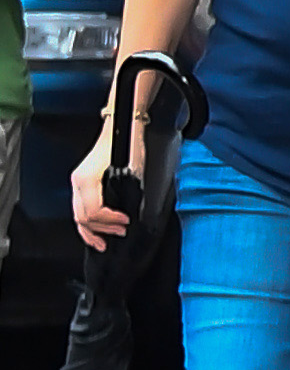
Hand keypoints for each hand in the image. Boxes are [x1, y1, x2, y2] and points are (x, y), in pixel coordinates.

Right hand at [70, 112, 142, 251]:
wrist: (122, 128)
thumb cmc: (128, 144)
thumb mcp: (132, 170)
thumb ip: (127, 194)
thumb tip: (128, 215)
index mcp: (87, 179)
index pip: (93, 212)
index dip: (110, 221)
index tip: (126, 222)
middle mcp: (78, 182)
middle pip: (83, 217)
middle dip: (103, 229)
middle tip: (121, 232)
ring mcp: (77, 182)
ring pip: (78, 216)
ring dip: (93, 231)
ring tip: (106, 241)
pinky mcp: (81, 183)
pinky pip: (79, 209)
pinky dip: (87, 224)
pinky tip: (96, 232)